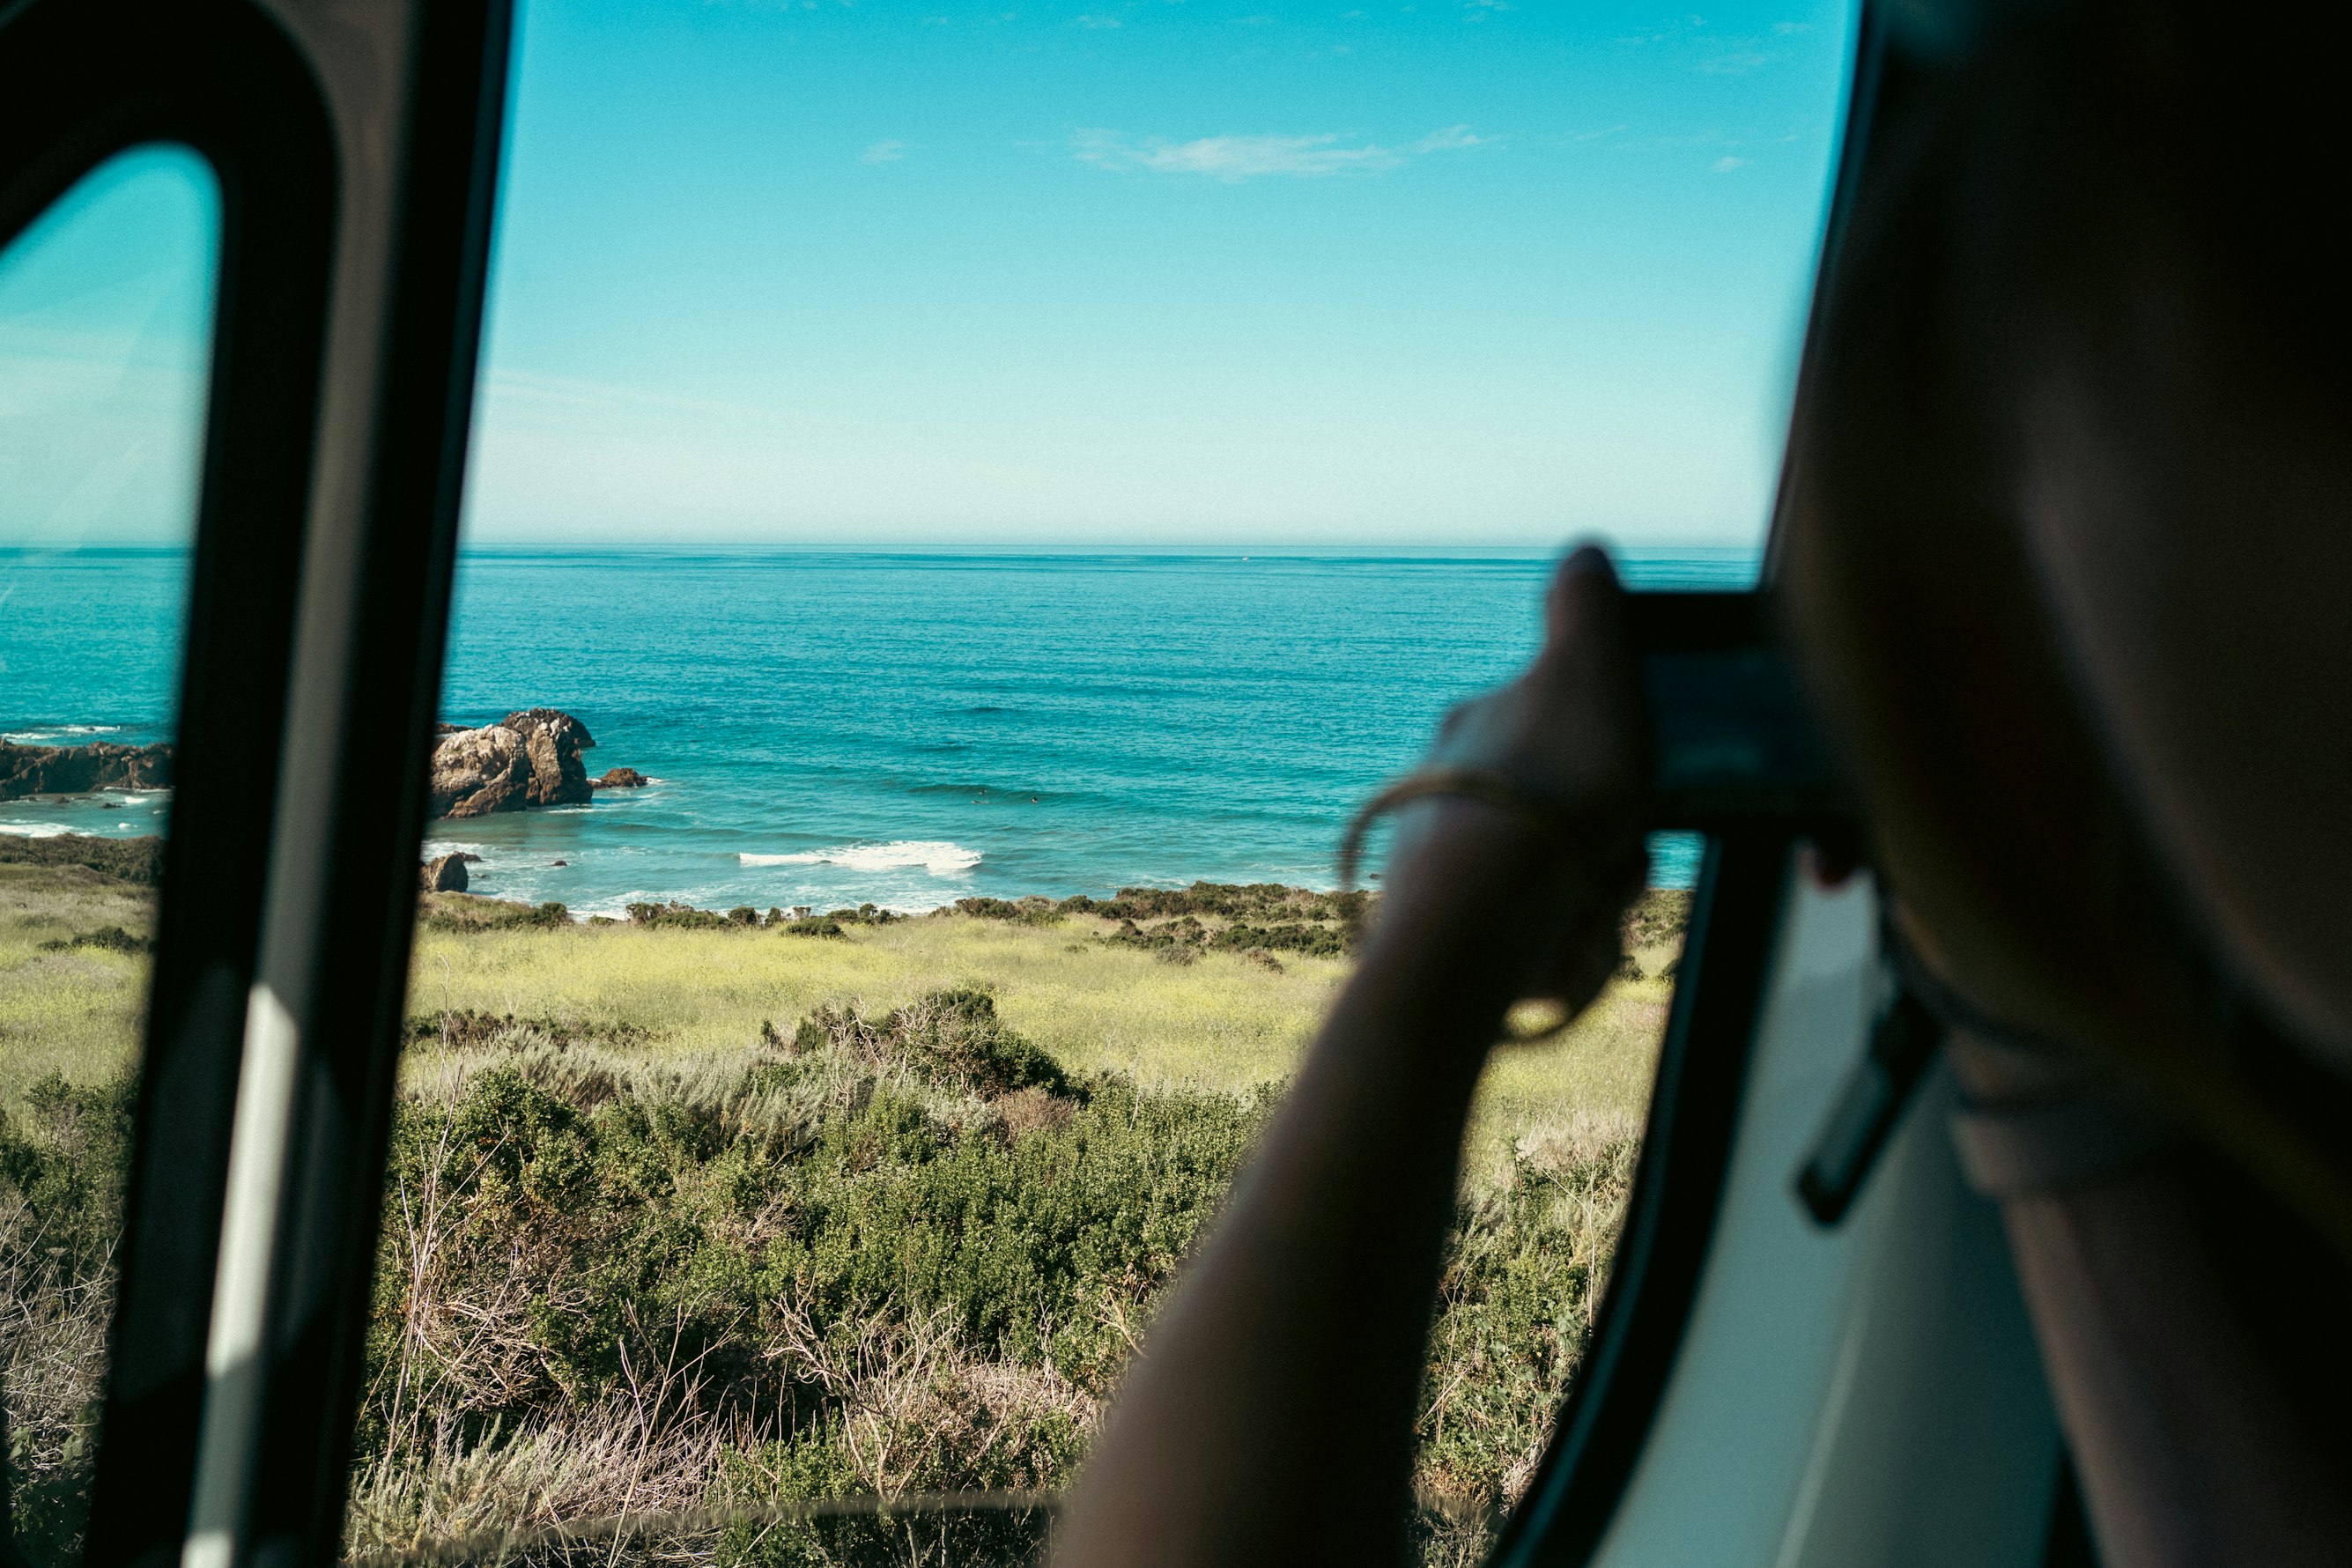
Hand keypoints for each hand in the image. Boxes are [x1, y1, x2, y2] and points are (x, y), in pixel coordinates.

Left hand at [1372, 545, 1650, 1021]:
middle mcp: (1446, 792)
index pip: (1559, 732)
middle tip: (1615, 856)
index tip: (1632, 782)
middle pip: (1563, 814)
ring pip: (1557, 882)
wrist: (1483, 919)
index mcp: (1474, 727)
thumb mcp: (1588, 666)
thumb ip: (1589, 607)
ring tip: (1585, 902)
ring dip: (1591, 895)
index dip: (1615, 758)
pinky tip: (1565, 947)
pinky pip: (1538, 946)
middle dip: (1608, 841)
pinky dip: (1564, 948)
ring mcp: (1440, 868)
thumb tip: (1583, 553)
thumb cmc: (1551, 787)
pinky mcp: (1448, 944)